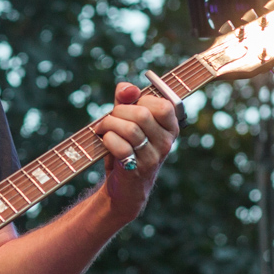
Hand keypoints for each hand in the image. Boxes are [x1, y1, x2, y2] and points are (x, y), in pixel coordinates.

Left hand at [92, 82, 179, 222]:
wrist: (123, 185)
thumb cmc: (126, 145)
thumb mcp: (127, 118)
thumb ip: (127, 98)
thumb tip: (128, 89)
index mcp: (170, 127)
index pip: (163, 104)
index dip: (140, 100)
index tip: (129, 107)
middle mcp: (166, 142)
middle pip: (142, 114)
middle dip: (118, 112)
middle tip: (109, 120)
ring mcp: (154, 157)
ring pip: (130, 129)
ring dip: (109, 125)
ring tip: (103, 130)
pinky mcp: (138, 169)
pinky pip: (121, 147)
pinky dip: (107, 140)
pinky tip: (105, 141)